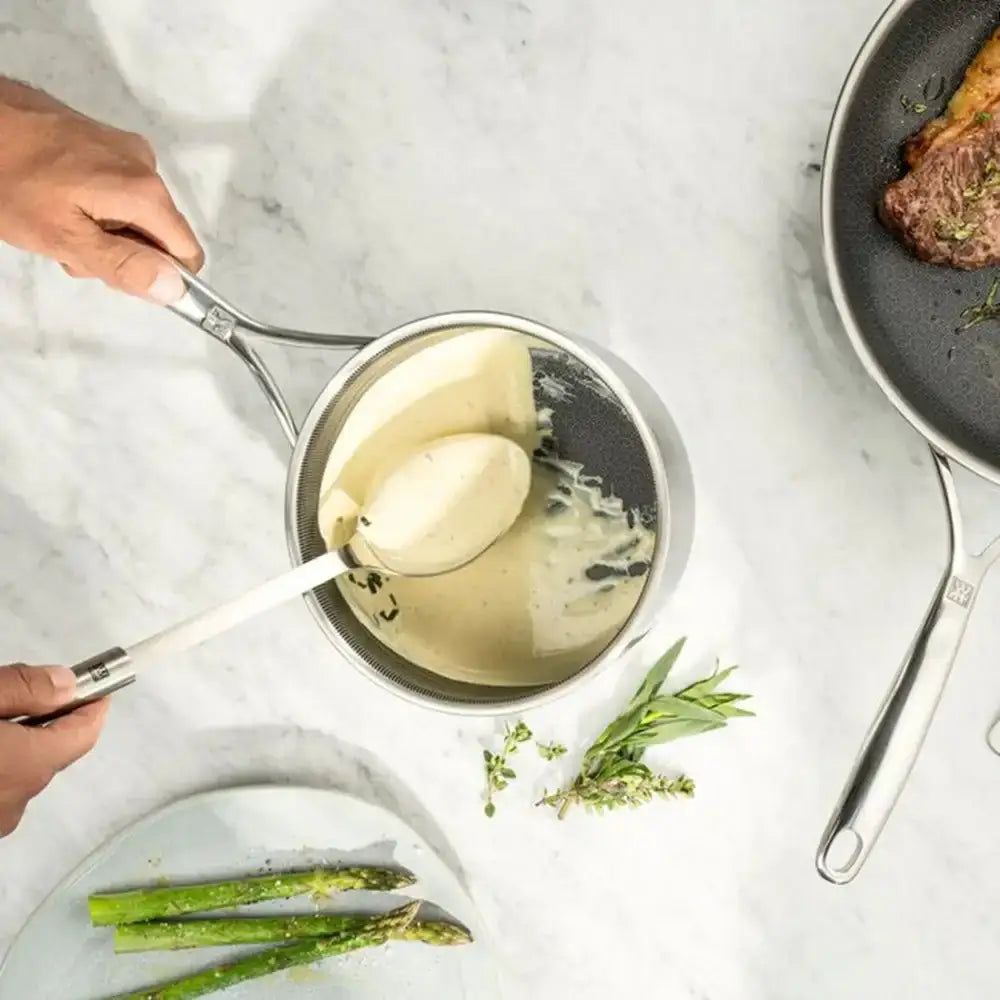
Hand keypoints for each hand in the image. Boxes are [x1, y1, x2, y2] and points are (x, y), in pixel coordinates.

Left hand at [0, 78, 202, 302]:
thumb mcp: (63, 237)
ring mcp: (126, 148)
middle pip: (160, 235)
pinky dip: (95, 204)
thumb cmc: (11, 179)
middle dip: (122, 251)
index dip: (159, 276)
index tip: (115, 274)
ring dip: (104, 230)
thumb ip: (123, 265)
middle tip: (71, 244)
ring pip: (137, 215)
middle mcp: (147, 166)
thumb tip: (174, 289)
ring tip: (57, 218)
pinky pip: (119, 190)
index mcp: (146, 193)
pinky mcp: (105, 140)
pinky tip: (59, 197)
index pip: (187, 256)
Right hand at [0, 665, 108, 836]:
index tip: (93, 682)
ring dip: (15, 747)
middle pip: (51, 752)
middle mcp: (17, 802)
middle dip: (44, 721)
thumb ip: (24, 688)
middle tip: (16, 697)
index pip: (85, 733)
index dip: (92, 704)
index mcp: (28, 766)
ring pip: (21, 772)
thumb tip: (69, 683)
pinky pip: (0, 789)